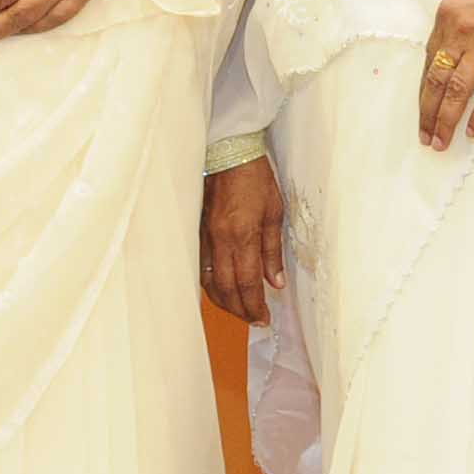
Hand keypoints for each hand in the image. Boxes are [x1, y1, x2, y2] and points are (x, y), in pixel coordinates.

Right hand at [204, 158, 286, 324]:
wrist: (228, 154)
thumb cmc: (255, 179)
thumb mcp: (274, 213)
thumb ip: (273, 250)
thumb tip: (276, 282)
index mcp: (242, 236)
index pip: (247, 283)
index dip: (255, 305)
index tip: (264, 318)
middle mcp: (220, 241)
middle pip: (226, 289)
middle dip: (240, 310)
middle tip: (254, 320)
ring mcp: (205, 238)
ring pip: (210, 282)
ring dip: (224, 302)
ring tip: (240, 310)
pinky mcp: (197, 233)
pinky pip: (201, 268)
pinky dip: (211, 285)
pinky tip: (221, 290)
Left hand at [419, 0, 473, 148]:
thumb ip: (451, 21)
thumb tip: (443, 48)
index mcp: (447, 16)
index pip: (429, 61)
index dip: (423, 90)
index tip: (422, 108)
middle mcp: (461, 32)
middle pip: (437, 80)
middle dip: (428, 112)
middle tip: (424, 134)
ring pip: (457, 91)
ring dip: (446, 120)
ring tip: (440, 140)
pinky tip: (471, 129)